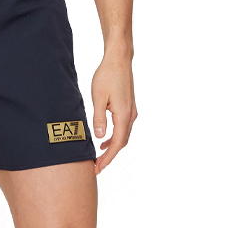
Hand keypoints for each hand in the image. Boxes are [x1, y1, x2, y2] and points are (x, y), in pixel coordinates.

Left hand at [91, 54, 137, 174]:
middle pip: (122, 143)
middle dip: (110, 156)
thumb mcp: (98, 97)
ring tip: (100, 155)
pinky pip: (124, 127)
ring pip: (124, 135)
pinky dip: (116, 136)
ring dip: (113, 146)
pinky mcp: (129, 106)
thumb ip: (99, 118)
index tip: (98, 167)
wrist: (119, 60)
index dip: (108, 158)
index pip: (117, 144)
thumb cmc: (107, 75)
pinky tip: (106, 137)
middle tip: (97, 165)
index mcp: (124, 115)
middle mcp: (131, 116)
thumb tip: (100, 137)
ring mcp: (132, 111)